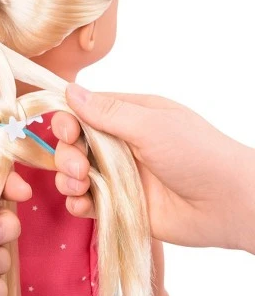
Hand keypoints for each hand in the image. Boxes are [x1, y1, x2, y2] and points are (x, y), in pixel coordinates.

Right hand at [53, 84, 254, 253]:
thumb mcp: (151, 126)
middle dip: (67, 155)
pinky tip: (84, 205)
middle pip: (74, 144)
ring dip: (67, 179)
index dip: (68, 120)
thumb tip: (71, 90)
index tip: (67, 132)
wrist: (227, 205)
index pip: (83, 112)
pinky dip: (78, 203)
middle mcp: (118, 144)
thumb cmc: (196, 154)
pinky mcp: (117, 203)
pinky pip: (86, 201)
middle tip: (80, 168)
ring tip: (81, 186)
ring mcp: (117, 175)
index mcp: (127, 117)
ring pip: (74, 173)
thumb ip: (108, 112)